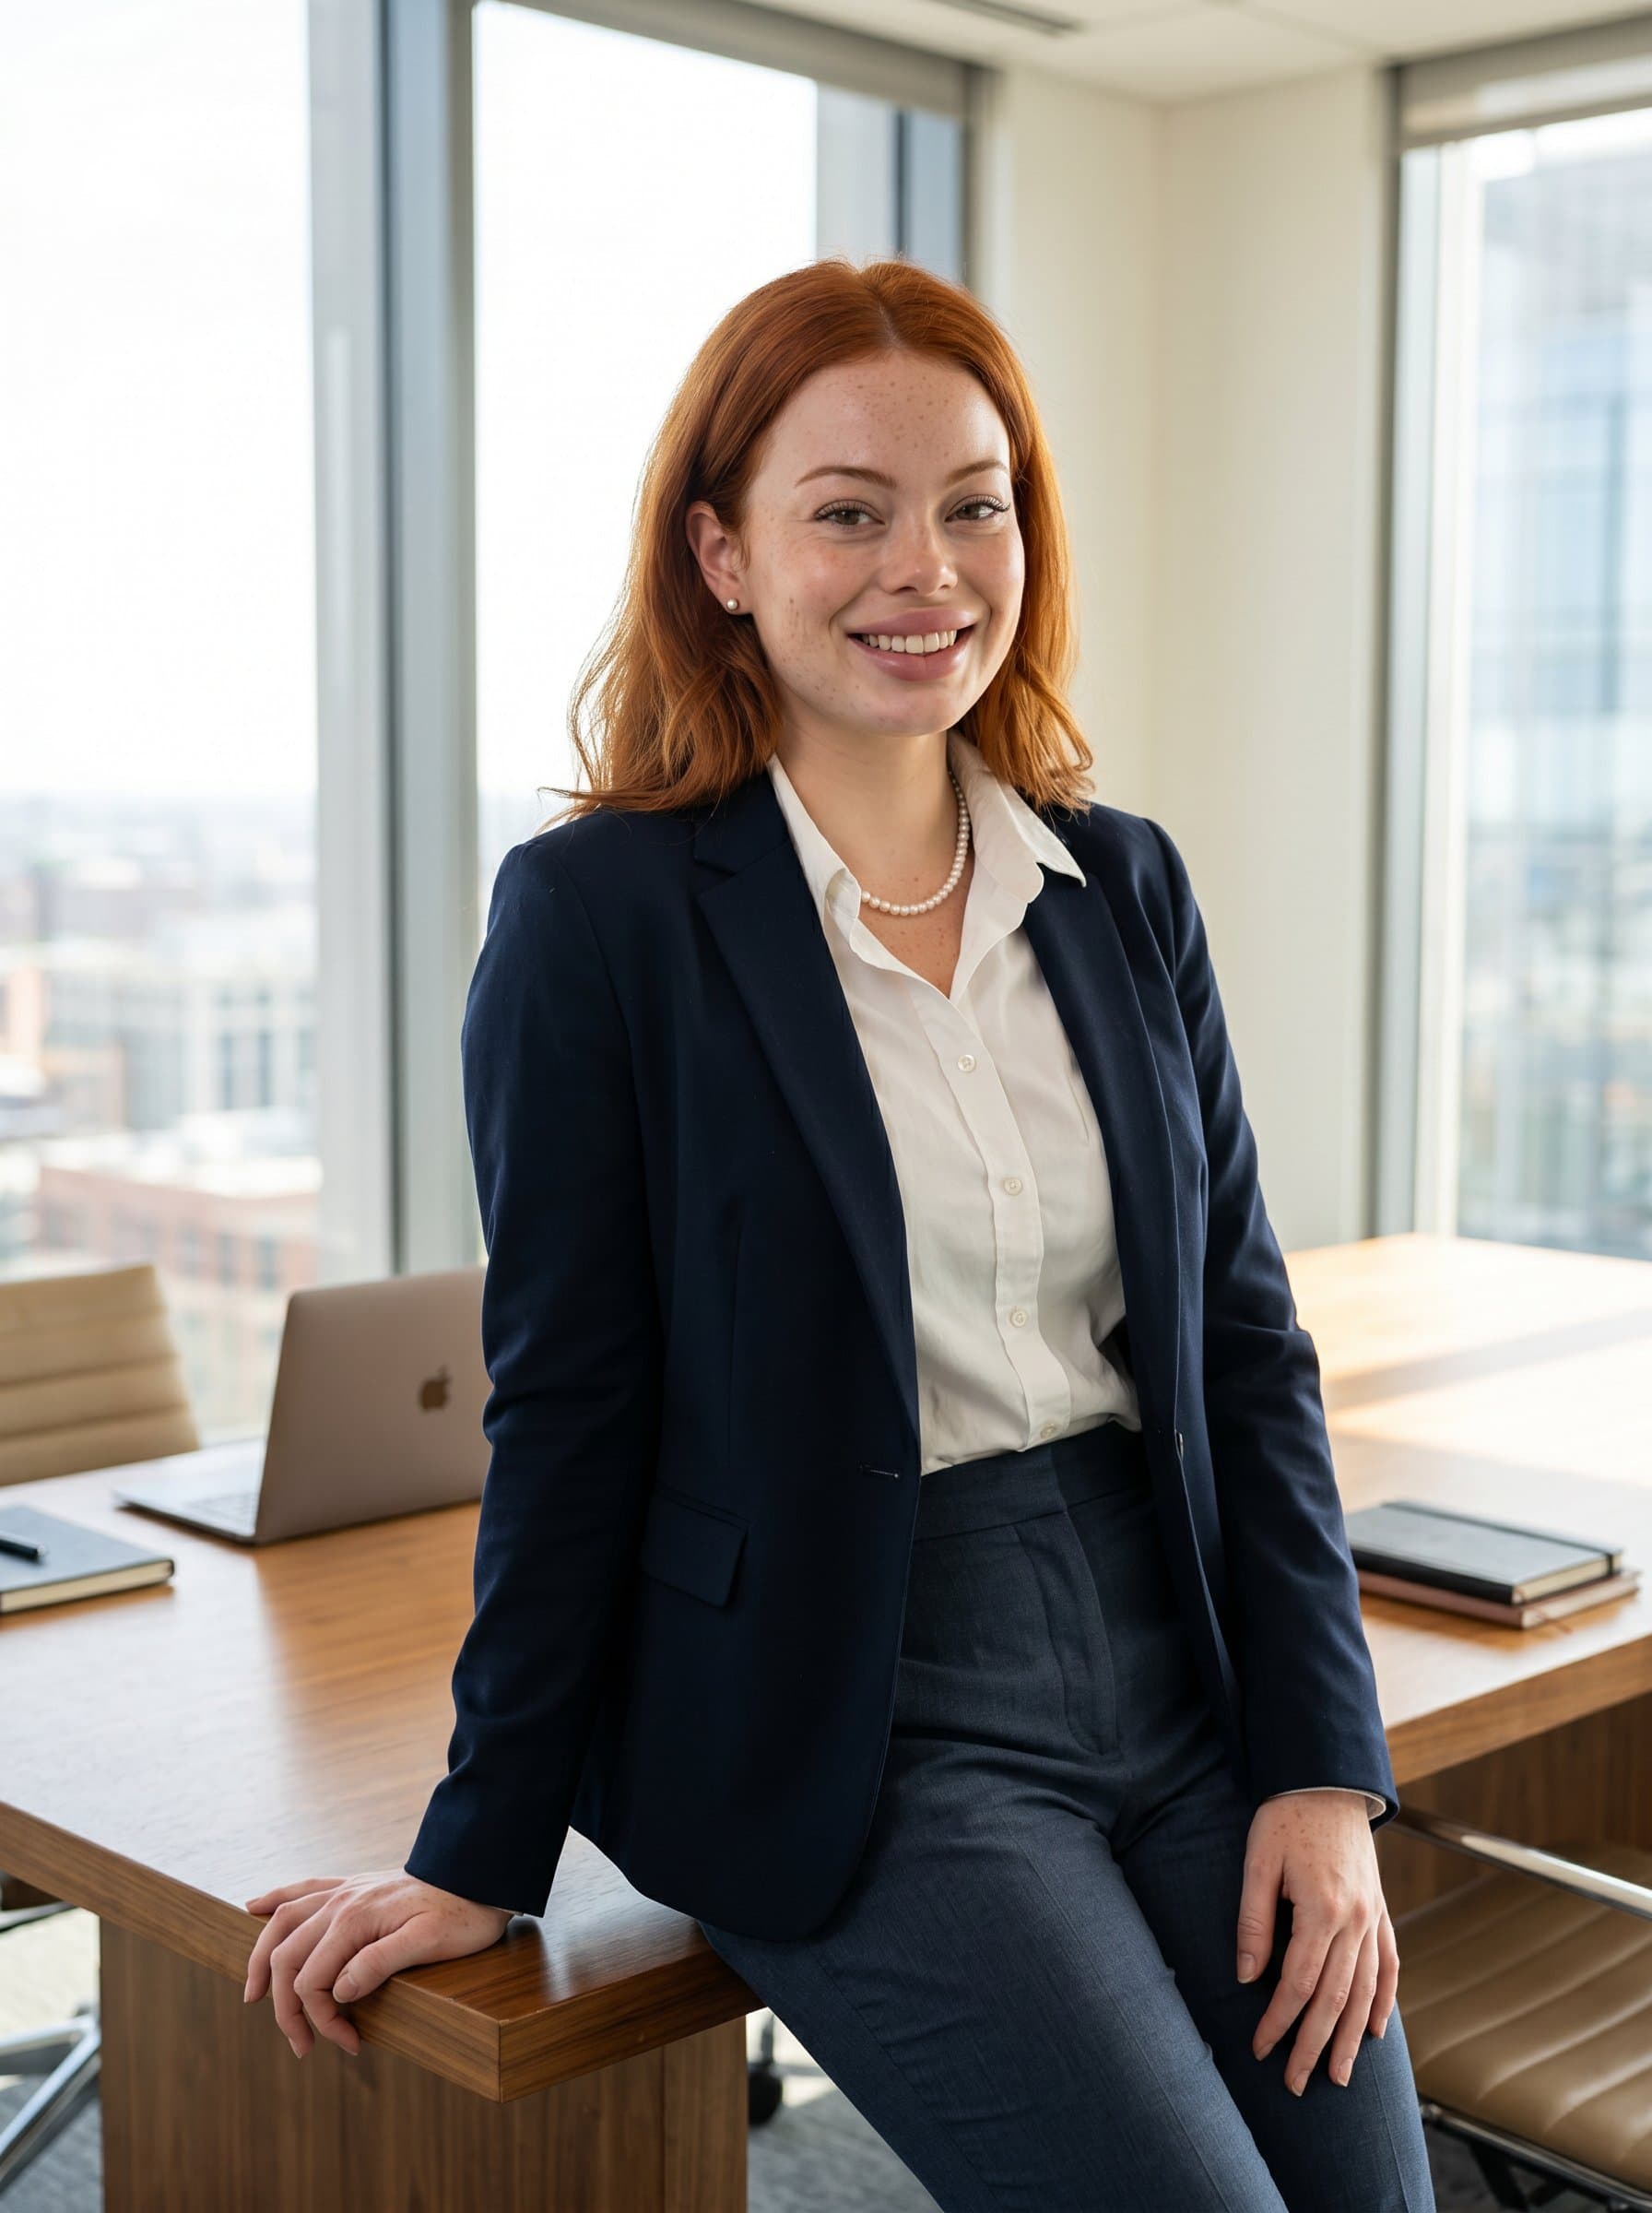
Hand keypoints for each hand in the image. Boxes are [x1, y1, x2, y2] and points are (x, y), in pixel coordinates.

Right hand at [242, 1869, 514, 2058]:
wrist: (477, 1875)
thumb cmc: (460, 1915)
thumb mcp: (429, 1943)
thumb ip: (380, 1963)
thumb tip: (337, 1992)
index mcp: (355, 1919)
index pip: (313, 1980)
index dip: (322, 2019)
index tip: (349, 2044)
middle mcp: (341, 1902)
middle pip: (288, 1958)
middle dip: (287, 2008)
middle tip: (304, 2047)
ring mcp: (344, 1891)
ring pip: (282, 1923)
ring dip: (263, 1961)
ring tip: (254, 1996)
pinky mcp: (351, 1887)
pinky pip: (302, 1890)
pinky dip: (274, 1901)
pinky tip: (254, 1908)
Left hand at [1237, 1791, 1397, 2096]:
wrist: (1326, 1780)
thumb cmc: (1284, 1816)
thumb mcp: (1258, 1861)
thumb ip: (1255, 1920)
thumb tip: (1248, 1976)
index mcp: (1323, 1910)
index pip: (1299, 1985)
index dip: (1279, 2022)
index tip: (1260, 2049)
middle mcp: (1355, 1921)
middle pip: (1335, 2000)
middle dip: (1313, 2046)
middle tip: (1296, 2084)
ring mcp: (1373, 1917)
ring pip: (1365, 1992)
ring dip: (1352, 2038)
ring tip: (1340, 2076)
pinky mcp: (1380, 1910)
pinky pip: (1389, 1965)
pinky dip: (1384, 2001)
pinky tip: (1377, 2030)